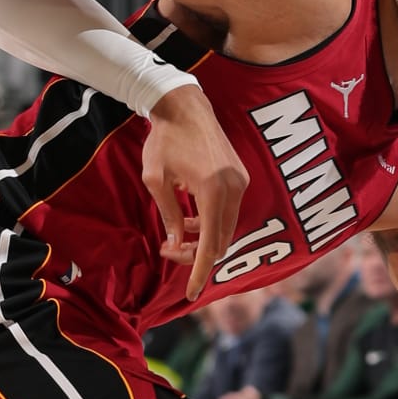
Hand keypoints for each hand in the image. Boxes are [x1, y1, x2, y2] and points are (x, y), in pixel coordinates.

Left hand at [143, 86, 248, 300]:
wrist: (185, 105)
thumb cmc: (165, 139)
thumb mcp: (156, 180)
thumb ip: (169, 215)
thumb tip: (176, 244)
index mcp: (212, 190)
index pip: (210, 245)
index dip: (200, 272)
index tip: (190, 293)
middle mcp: (233, 189)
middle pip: (222, 240)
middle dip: (197, 254)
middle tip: (168, 251)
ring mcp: (240, 182)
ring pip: (226, 228)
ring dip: (203, 238)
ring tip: (175, 236)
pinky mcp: (240, 177)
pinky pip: (229, 212)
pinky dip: (211, 222)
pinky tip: (189, 217)